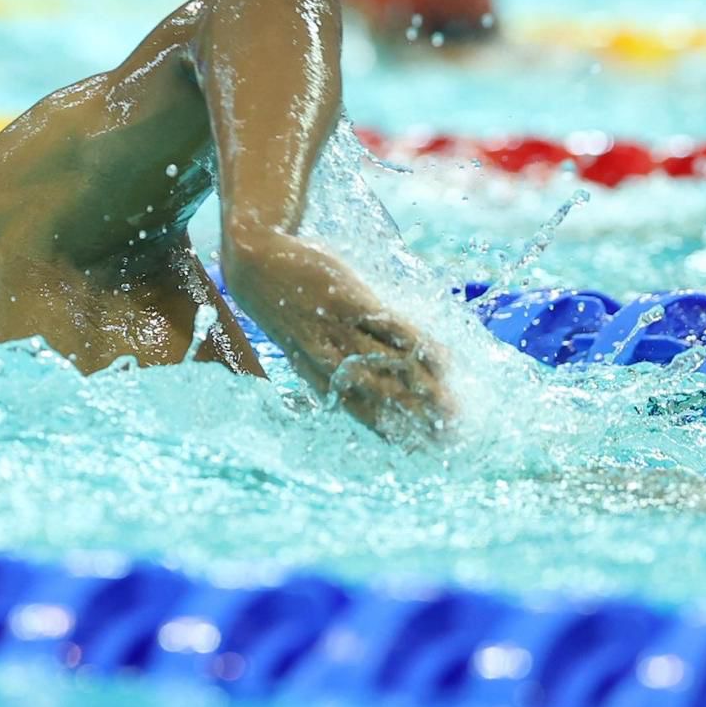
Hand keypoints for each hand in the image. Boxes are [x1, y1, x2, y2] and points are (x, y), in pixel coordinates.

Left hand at [223, 224, 454, 436]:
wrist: (253, 258)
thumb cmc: (283, 296)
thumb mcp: (299, 335)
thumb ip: (328, 354)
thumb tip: (363, 367)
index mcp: (313, 371)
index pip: (356, 409)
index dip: (390, 430)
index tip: (421, 448)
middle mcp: (325, 356)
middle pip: (377, 395)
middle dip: (414, 418)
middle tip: (449, 436)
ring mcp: (335, 328)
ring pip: (385, 367)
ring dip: (422, 390)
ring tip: (452, 407)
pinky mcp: (345, 300)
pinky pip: (387, 328)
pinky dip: (416, 345)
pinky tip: (442, 360)